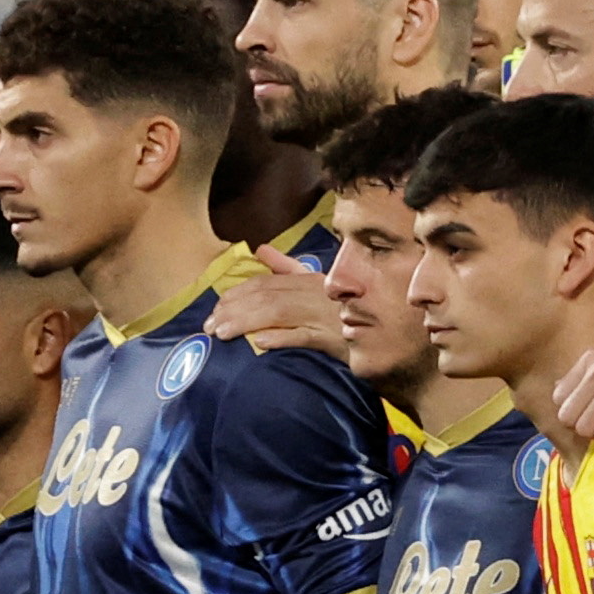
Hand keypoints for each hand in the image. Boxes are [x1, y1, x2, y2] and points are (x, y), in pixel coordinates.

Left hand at [203, 264, 345, 355]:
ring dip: (247, 323)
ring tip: (223, 333)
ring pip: (278, 314)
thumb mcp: (318, 282)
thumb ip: (287, 267)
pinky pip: (304, 337)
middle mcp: (312, 294)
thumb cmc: (346, 307)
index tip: (215, 308)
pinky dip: (282, 338)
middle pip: (266, 298)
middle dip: (233, 310)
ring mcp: (322, 316)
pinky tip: (260, 343)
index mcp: (308, 280)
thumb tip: (261, 250)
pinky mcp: (333, 339)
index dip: (236, 294)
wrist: (384, 330)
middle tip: (209, 326)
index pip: (264, 284)